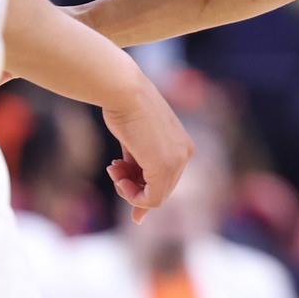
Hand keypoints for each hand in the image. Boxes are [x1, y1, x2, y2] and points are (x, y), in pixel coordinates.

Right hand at [100, 75, 194, 222]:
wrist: (125, 91)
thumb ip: (137, 170)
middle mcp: (185, 153)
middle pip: (159, 188)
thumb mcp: (135, 144)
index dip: (141, 187)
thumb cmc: (125, 109)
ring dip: (128, 188)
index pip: (165, 179)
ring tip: (113, 168)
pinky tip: (117, 174)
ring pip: (155, 197)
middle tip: (113, 168)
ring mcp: (178, 161)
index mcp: (183, 145)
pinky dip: (131, 194)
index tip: (119, 182)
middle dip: (132, 185)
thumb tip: (134, 207)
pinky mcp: (165, 166)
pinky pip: (151, 199)